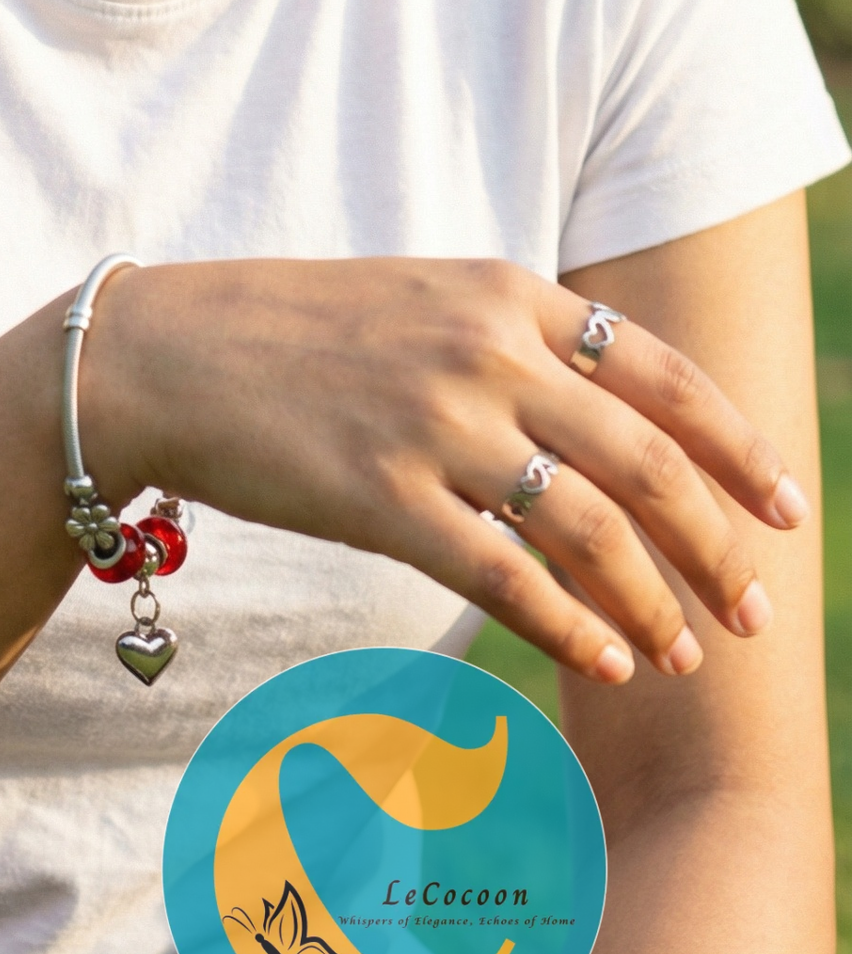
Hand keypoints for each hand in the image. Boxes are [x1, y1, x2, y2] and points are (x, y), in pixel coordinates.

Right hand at [81, 255, 809, 683]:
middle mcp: (486, 351)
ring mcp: (435, 423)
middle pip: (647, 458)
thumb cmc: (294, 331)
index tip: (787, 504)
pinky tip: (606, 661)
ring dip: (655, 601)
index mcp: (506, 292)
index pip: (662, 372)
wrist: (166, 352)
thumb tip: (609, 411)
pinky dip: (572, 627)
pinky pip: (507, 575)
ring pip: (590, 526)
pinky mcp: (382, 495)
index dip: (738, 445)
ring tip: (685, 655)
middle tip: (758, 609)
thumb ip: (515, 338)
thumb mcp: (423, 298)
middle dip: (719, 543)